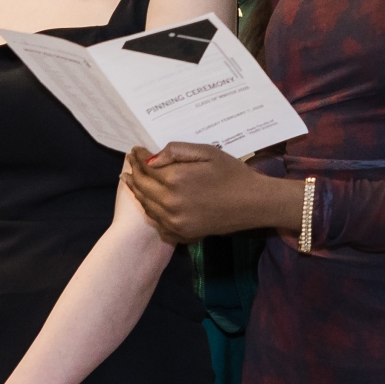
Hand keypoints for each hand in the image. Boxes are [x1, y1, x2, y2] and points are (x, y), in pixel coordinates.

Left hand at [125, 144, 286, 241]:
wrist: (253, 204)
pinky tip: (149, 200)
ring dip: (138, 191)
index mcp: (176, 179)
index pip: (146, 167)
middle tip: (130, 163)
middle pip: (142, 186)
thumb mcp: (207, 152)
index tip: (135, 150)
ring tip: (131, 179)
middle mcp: (171, 202)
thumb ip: (177, 151)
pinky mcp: (182, 233)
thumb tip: (152, 157)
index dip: (137, 157)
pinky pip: (157, 220)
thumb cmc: (232, 173)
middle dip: (134, 172)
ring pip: (146, 205)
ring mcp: (175, 221)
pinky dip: (150, 208)